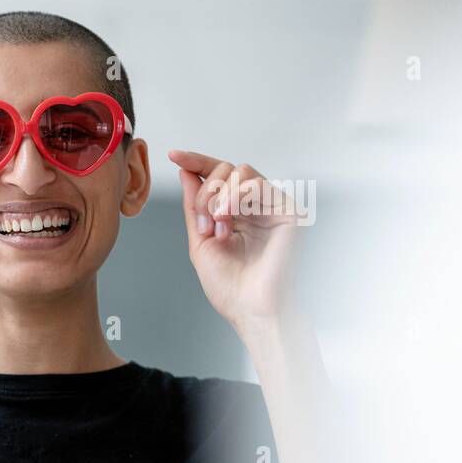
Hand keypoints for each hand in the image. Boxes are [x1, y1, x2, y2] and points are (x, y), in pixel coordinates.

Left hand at [169, 150, 303, 333]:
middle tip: (203, 221)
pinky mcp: (287, 210)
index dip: (196, 162)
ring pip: (241, 171)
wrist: (249, 308)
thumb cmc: (230, 286)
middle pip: (226, 168)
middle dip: (206, 191)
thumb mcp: (200, 241)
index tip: (174, 154)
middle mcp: (255, 206)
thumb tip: (186, 173)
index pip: (217, 176)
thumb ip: (194, 207)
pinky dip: (237, 197)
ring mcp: (272, 207)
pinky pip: (259, 183)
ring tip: (218, 224)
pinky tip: (229, 219)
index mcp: (235, 213)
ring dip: (220, 195)